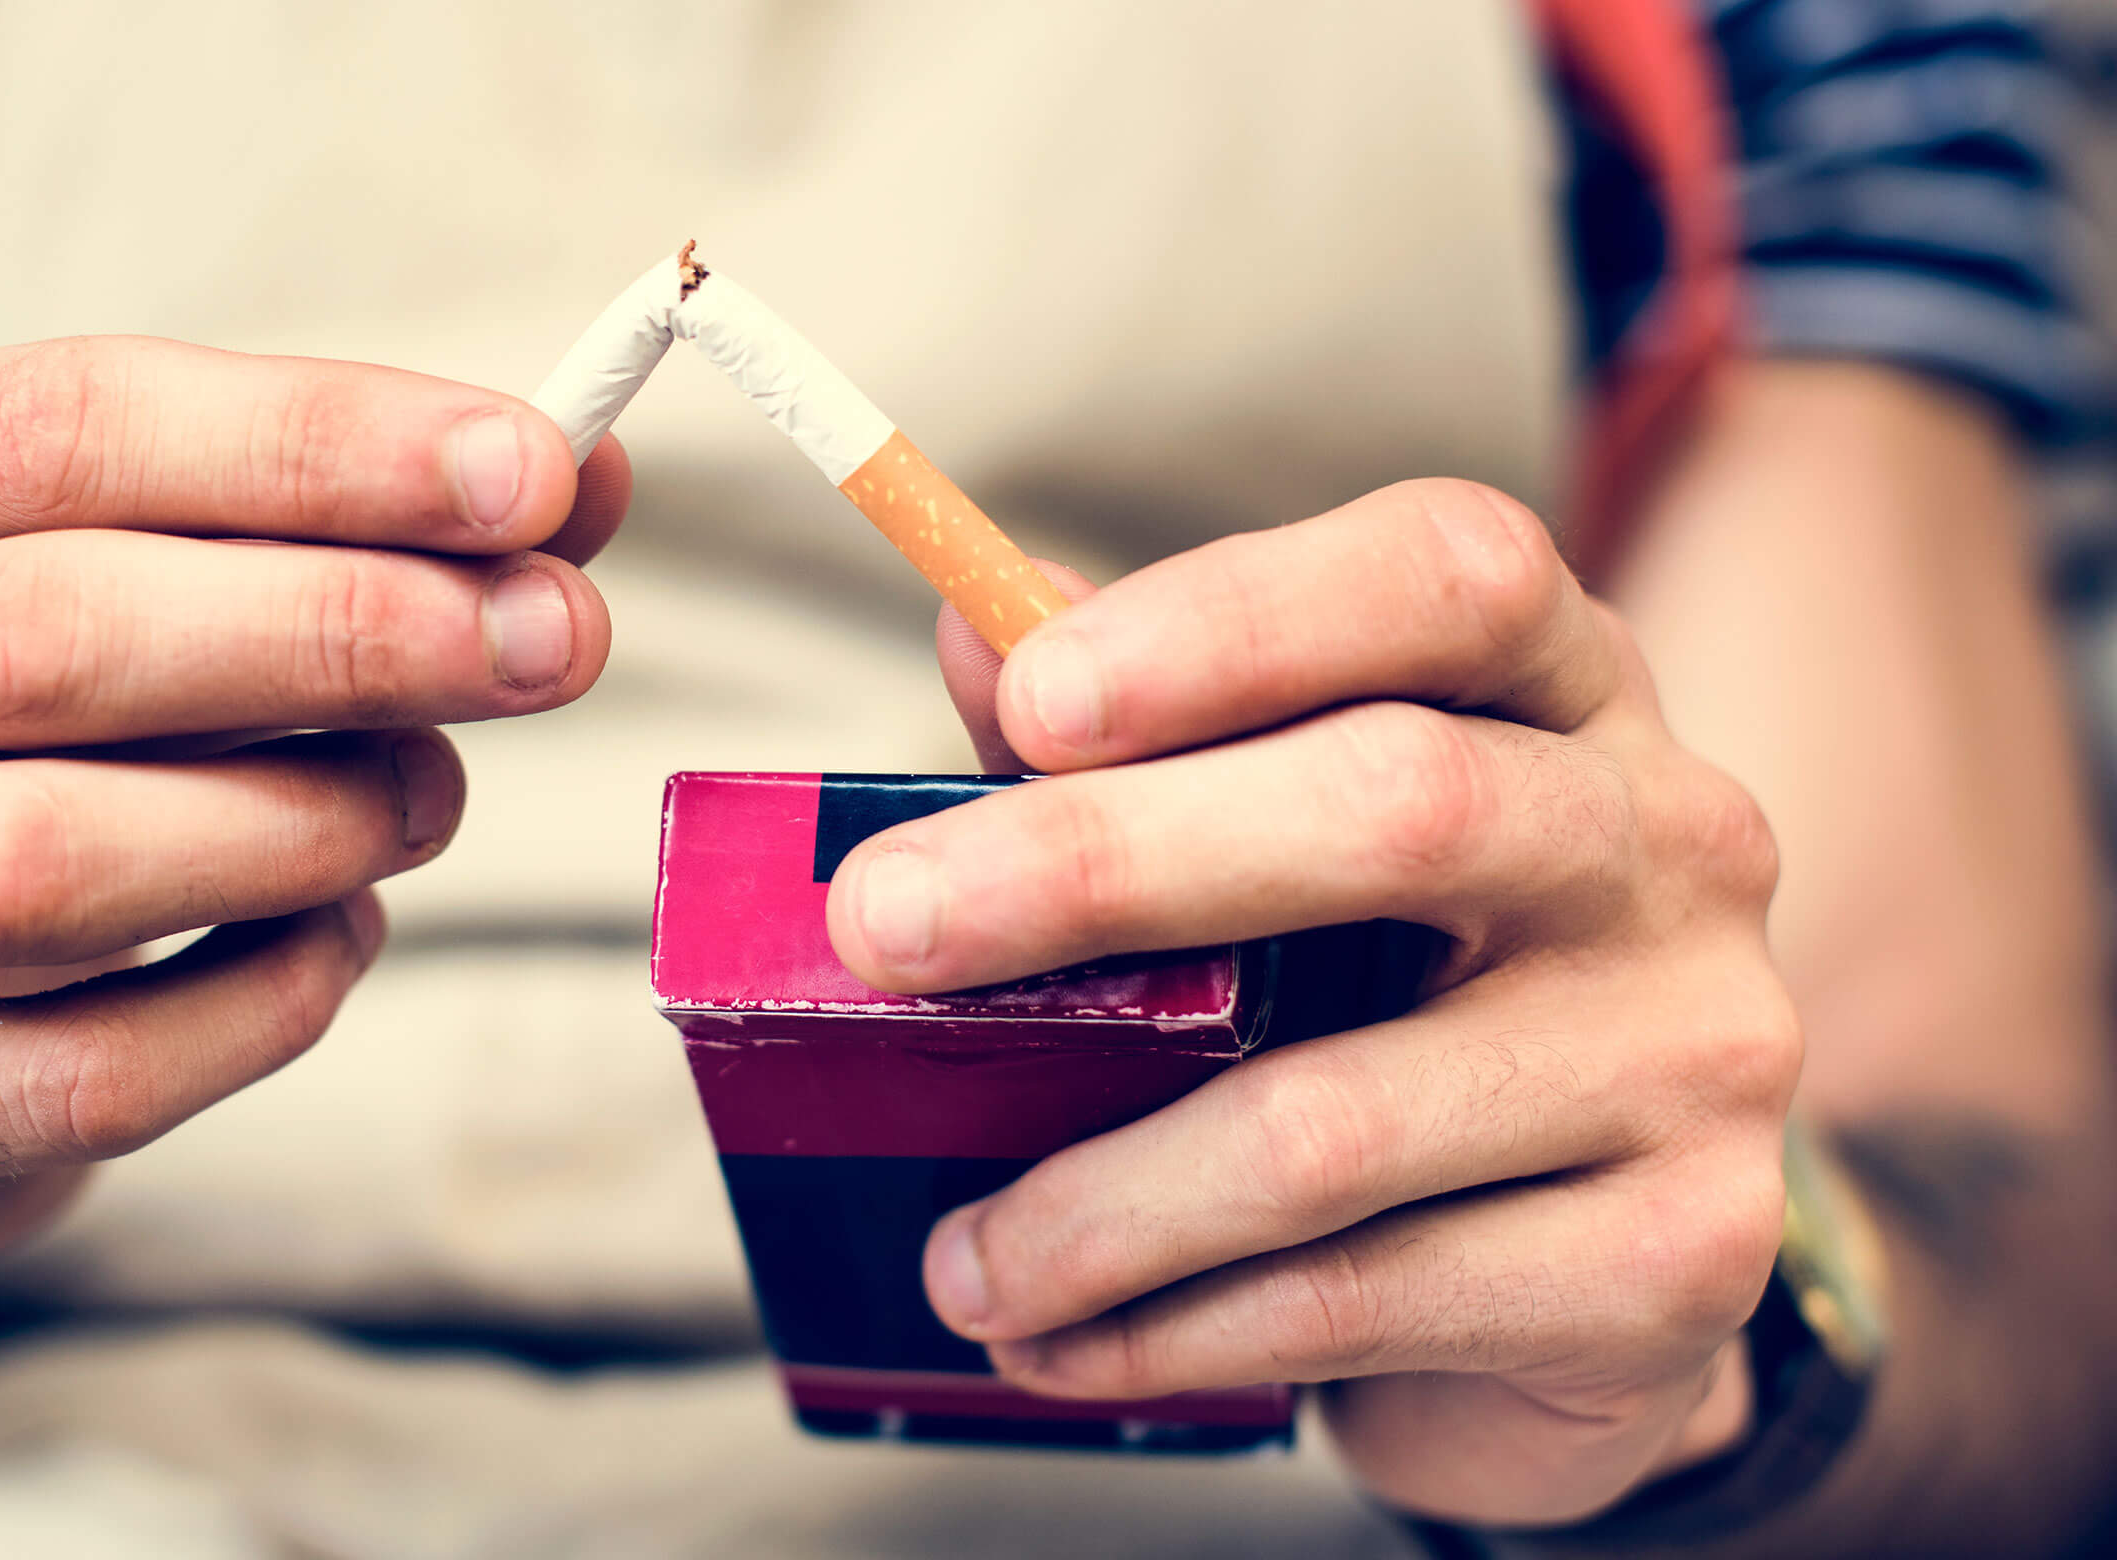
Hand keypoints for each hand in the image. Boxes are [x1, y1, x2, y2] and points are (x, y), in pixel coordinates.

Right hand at [0, 337, 626, 1268]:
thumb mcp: (128, 571)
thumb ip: (330, 522)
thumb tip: (581, 483)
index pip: (60, 421)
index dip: (321, 445)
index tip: (536, 475)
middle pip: (46, 629)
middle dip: (342, 630)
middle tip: (550, 642)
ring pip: (42, 858)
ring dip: (300, 824)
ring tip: (428, 798)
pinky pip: (71, 1073)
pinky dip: (258, 1005)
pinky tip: (334, 944)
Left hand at [826, 479, 1794, 1524]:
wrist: (1597, 1288)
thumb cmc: (1393, 1009)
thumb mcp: (1285, 848)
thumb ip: (1139, 742)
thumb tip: (965, 633)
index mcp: (1573, 692)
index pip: (1457, 574)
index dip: (1241, 618)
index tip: (1030, 700)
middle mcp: (1672, 843)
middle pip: (1397, 806)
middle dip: (1099, 866)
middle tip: (881, 933)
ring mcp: (1696, 1052)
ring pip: (1341, 1116)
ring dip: (1099, 1200)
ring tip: (956, 1259)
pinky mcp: (1681, 1256)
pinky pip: (1364, 1294)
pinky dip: (1171, 1329)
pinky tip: (1061, 1343)